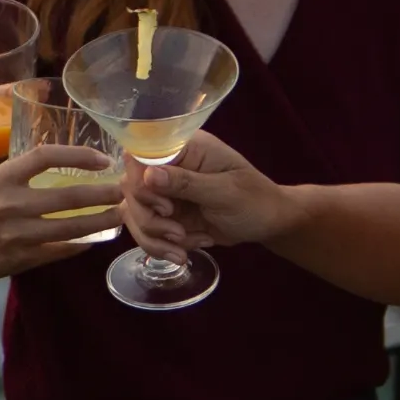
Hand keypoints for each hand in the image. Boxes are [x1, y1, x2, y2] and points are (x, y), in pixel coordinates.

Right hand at [0, 143, 127, 289]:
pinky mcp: (22, 259)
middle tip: (123, 190)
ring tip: (119, 215)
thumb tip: (45, 172)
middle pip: (69, 194)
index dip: (78, 155)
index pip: (46, 156)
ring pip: (72, 226)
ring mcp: (18, 234)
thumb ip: (10, 180)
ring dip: (100, 220)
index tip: (100, 160)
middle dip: (102, 192)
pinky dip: (80, 245)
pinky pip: (61, 251)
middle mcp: (11, 204)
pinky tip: (93, 239)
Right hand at [119, 129, 290, 257]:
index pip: (141, 155)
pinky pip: (146, 231)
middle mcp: (169, 165)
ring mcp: (164, 191)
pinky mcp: (165, 214)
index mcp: (184, 147)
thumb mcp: (224, 191)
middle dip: (150, 219)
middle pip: (132, 188)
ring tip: (183, 250)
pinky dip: (161, 246)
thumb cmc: (254, 199)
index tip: (165, 208)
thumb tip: (148, 176)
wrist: (267, 223)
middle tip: (178, 234)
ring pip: (135, 213)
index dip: (142, 184)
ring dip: (155, 238)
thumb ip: (186, 183)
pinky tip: (185, 251)